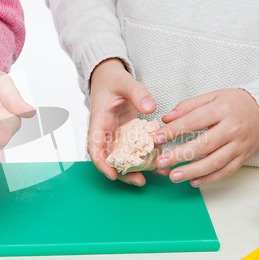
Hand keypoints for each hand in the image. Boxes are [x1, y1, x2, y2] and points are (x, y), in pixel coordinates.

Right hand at [89, 58, 163, 185]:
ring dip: (140, 168)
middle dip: (124, 173)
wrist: (110, 78)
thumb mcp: (124, 82)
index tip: (113, 175)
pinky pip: (138, 149)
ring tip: (159, 173)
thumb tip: (150, 107)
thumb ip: (137, 92)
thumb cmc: (112, 80)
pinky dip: (149, 156)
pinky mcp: (129, 135)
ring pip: (126, 158)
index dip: (102, 164)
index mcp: (99, 123)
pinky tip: (163, 160)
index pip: (94, 148)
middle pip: (111, 160)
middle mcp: (107, 134)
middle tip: (140, 181)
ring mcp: (118, 136)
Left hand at [153, 89, 258, 186]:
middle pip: (203, 145)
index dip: (174, 131)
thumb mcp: (212, 96)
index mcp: (222, 110)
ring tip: (173, 176)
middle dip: (179, 155)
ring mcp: (239, 145)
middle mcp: (232, 129)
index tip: (157, 138)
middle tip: (161, 162)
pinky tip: (193, 182)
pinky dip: (209, 178)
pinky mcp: (244, 157)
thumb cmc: (235, 103)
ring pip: (214, 162)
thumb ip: (188, 106)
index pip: (194, 121)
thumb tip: (166, 118)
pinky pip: (226, 171)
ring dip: (192, 171)